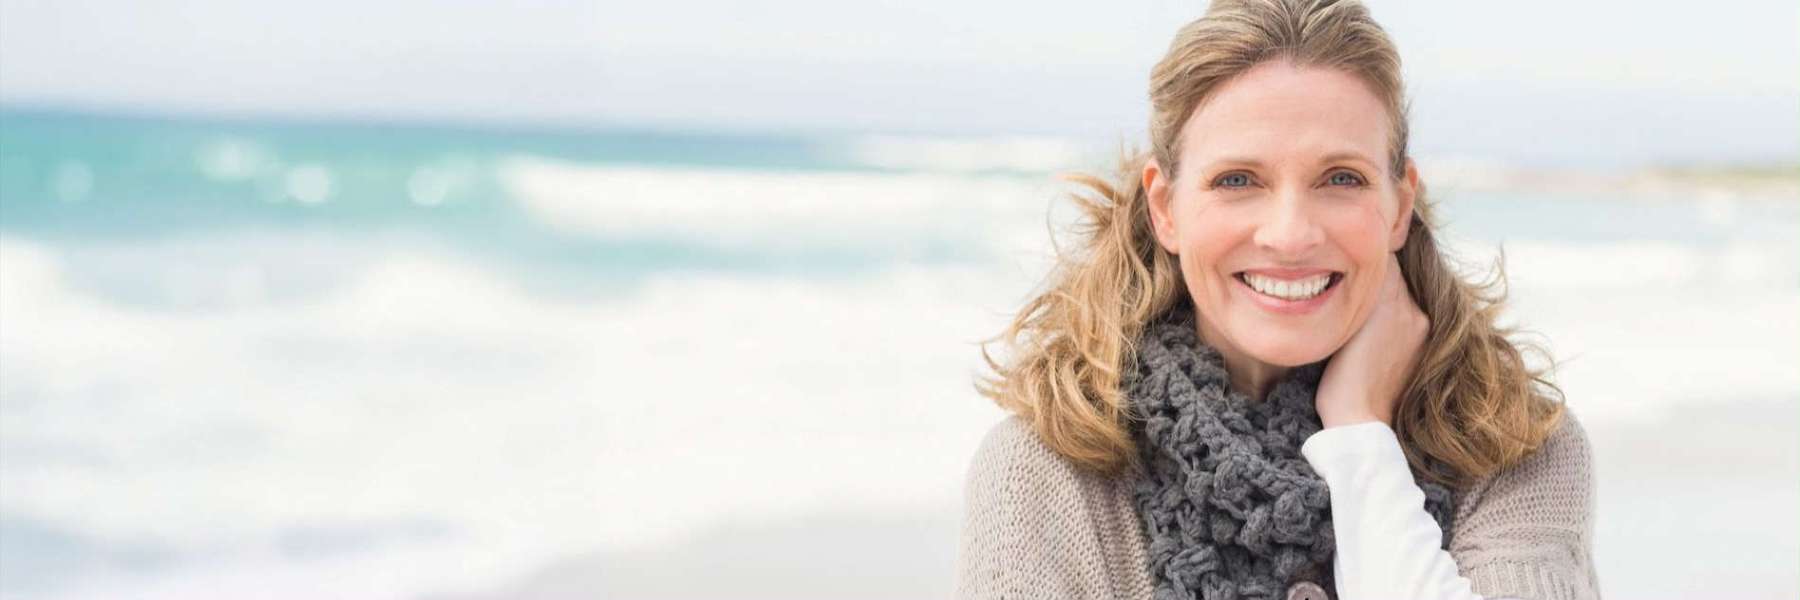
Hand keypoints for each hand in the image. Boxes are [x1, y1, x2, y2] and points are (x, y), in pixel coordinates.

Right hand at [1316, 253, 1428, 428]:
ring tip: (1365, 318)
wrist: (1360, 420)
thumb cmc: (1340, 379)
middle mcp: (1414, 312)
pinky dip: (1395, 319)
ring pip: (1403, 298)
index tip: (1350, 265)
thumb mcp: (1341, 327)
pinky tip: (1377, 337)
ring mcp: (1422, 330)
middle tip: (1352, 291)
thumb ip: (1359, 294)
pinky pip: (1409, 318)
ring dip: (1386, 301)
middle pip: (1396, 278)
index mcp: (1392, 303)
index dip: (1365, 262)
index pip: (1386, 261)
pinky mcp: (1423, 347)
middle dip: (1376, 282)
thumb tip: (1369, 268)